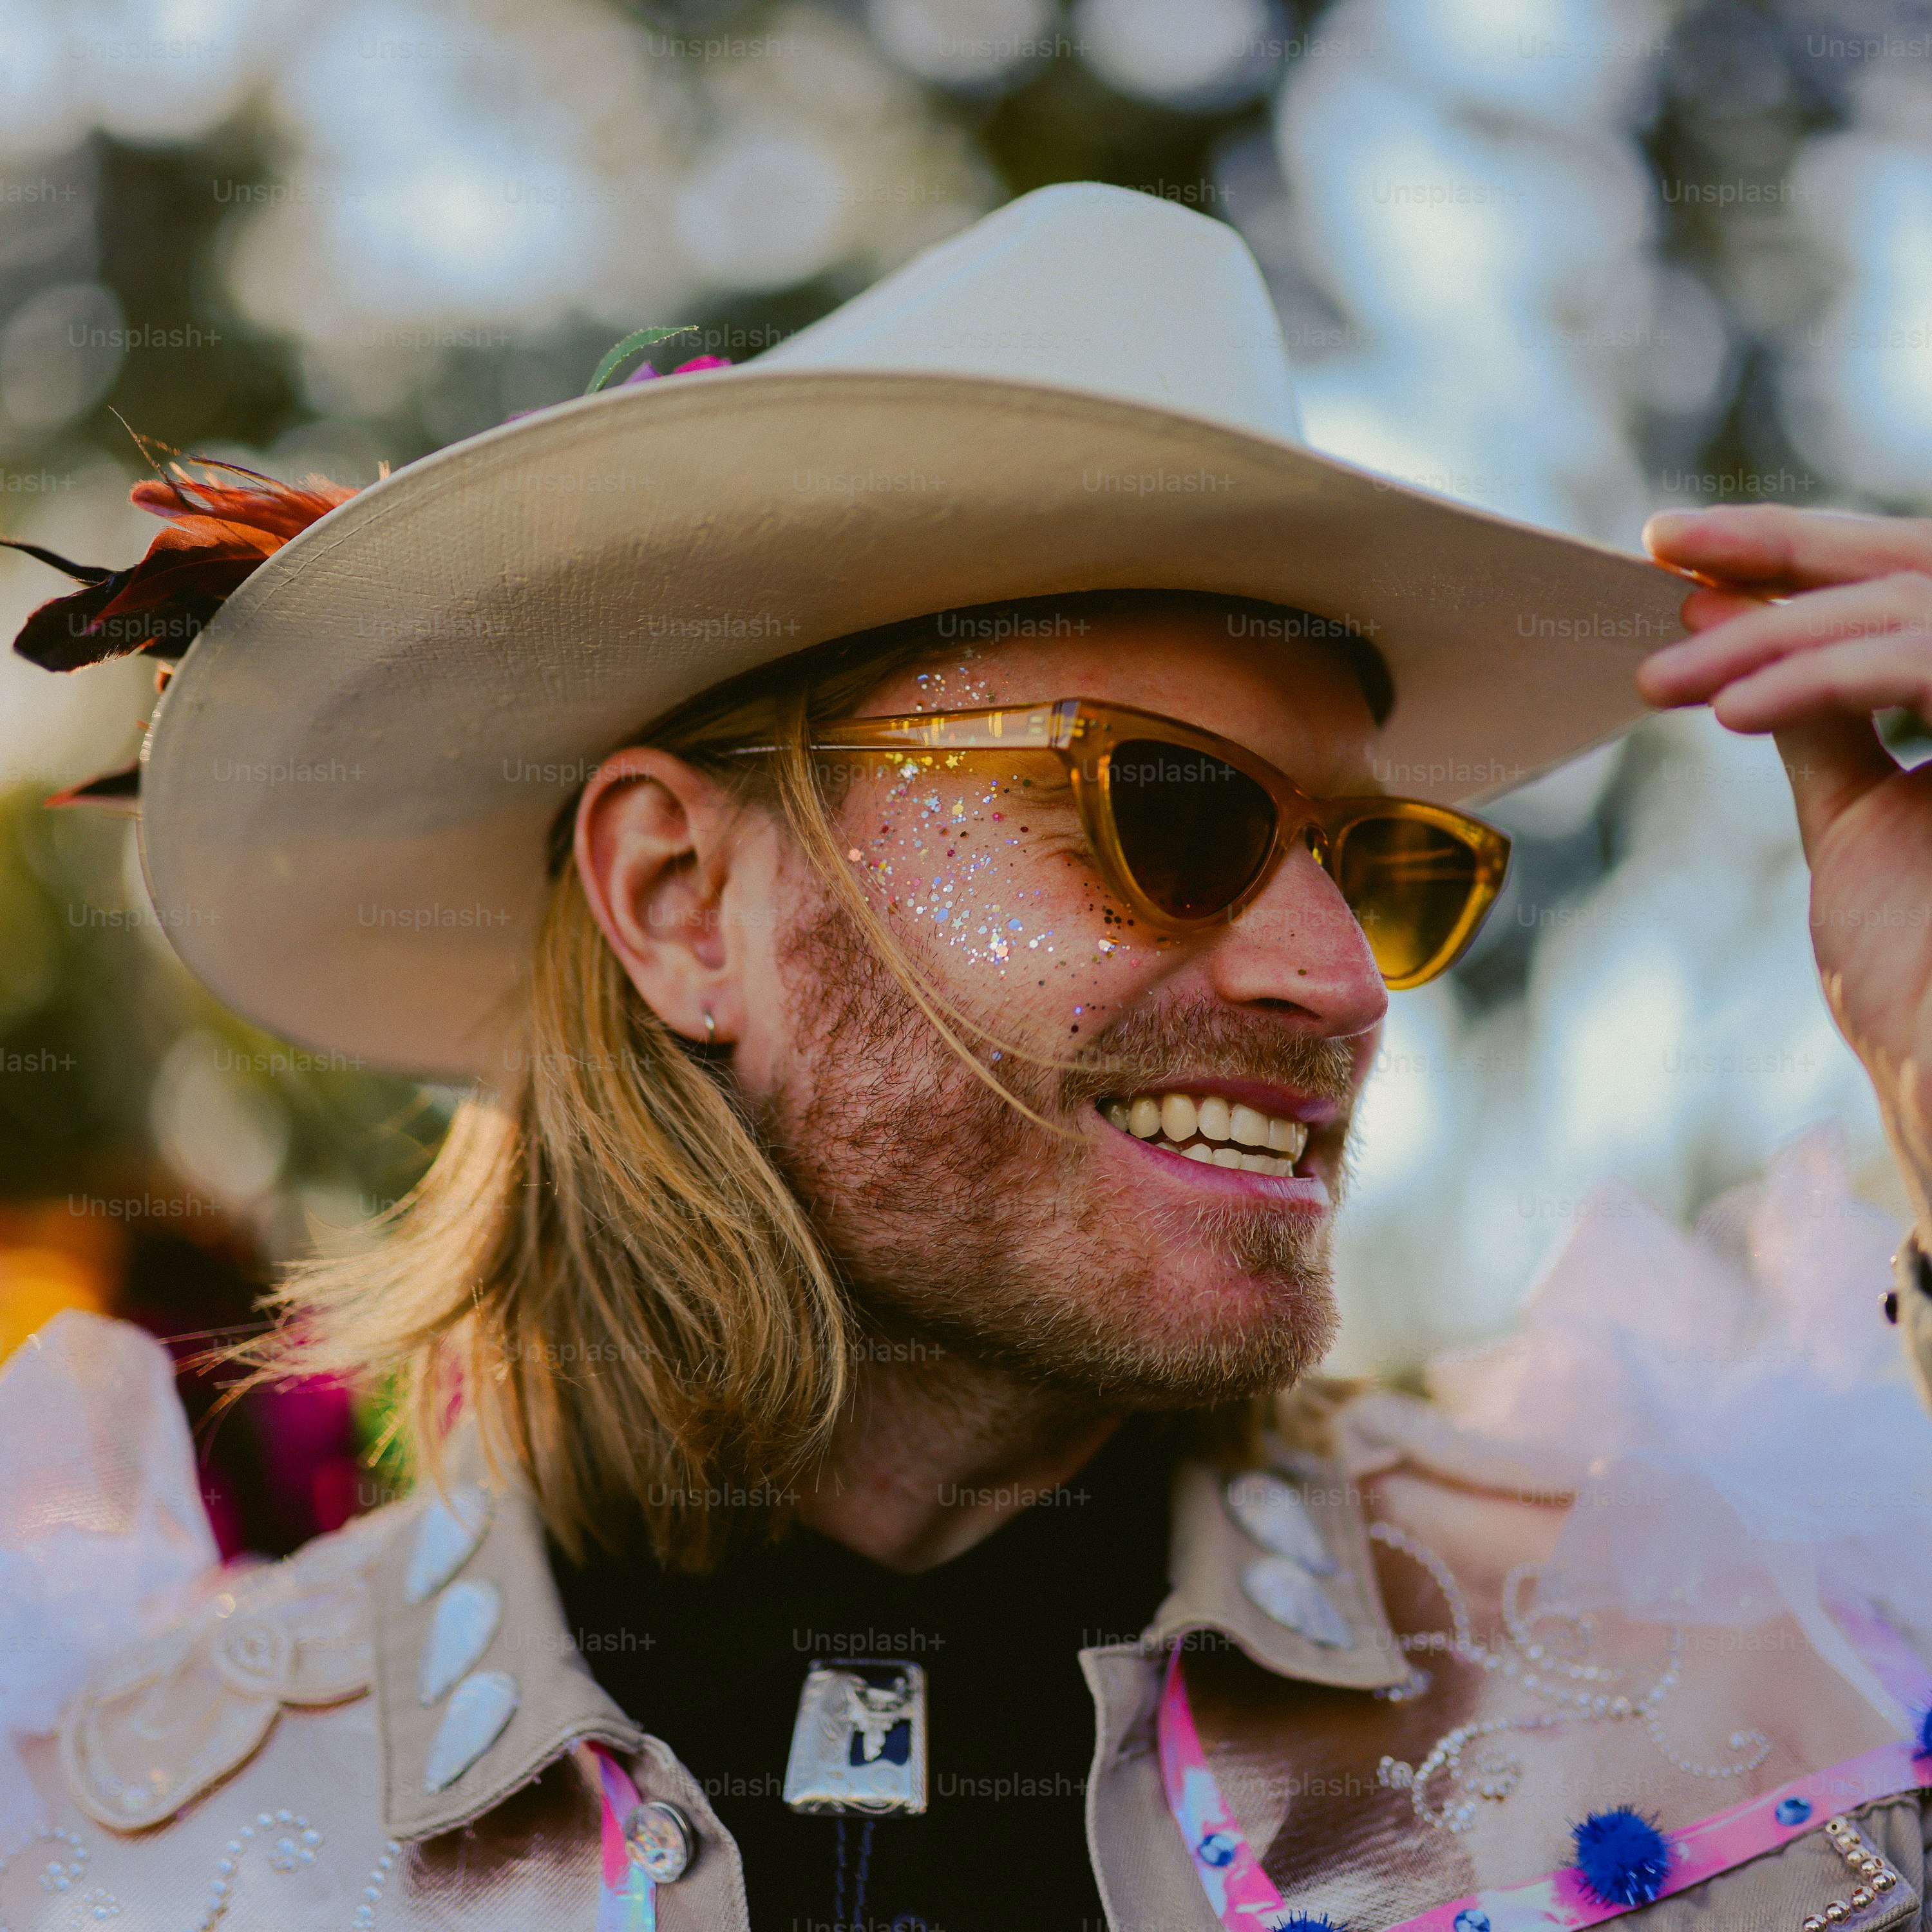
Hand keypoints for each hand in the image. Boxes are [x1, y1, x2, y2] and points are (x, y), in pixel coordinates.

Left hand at [1638, 504, 1931, 1225]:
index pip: (1902, 583)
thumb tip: (1745, 644)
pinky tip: (1730, 709)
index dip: (1798, 557)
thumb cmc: (1918, 964)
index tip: (1686, 555)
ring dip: (1772, 637)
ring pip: (1912, 608)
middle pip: (1915, 567)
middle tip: (1663, 548)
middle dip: (1782, 553)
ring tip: (1661, 677)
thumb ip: (1826, 719)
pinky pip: (1927, 665)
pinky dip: (1823, 680)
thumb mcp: (1860, 813)